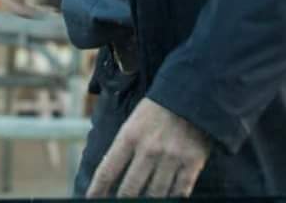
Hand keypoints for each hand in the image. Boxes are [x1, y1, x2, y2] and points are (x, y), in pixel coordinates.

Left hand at [87, 98, 211, 198]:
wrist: (193, 94)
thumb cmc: (158, 110)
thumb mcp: (133, 122)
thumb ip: (123, 148)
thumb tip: (111, 176)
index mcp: (129, 136)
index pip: (107, 171)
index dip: (97, 190)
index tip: (92, 200)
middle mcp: (148, 149)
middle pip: (129, 189)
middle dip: (121, 201)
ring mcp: (171, 158)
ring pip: (154, 195)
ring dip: (146, 202)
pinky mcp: (192, 163)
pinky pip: (179, 192)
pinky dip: (171, 199)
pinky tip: (165, 200)